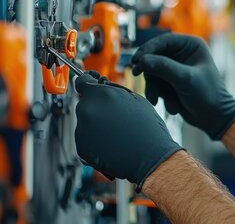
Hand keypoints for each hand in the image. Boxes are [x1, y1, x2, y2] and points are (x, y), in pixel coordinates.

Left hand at [74, 71, 182, 190]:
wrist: (149, 156)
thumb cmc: (147, 128)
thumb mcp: (135, 99)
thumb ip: (113, 92)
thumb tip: (102, 88)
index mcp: (101, 94)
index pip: (82, 82)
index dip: (88, 84)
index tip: (91, 87)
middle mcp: (87, 109)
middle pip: (86, 104)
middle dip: (97, 108)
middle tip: (115, 118)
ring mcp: (82, 129)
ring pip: (85, 122)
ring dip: (96, 125)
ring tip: (116, 133)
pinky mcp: (81, 146)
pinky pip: (85, 139)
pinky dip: (95, 141)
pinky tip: (112, 143)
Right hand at [130, 33, 234, 139]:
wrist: (214, 117)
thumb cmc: (208, 95)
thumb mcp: (186, 80)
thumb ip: (164, 68)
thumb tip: (142, 60)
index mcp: (192, 45)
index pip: (163, 41)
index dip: (148, 49)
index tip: (137, 60)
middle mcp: (183, 53)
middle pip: (154, 56)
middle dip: (150, 72)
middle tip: (137, 75)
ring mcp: (176, 67)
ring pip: (153, 72)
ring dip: (155, 88)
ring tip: (158, 100)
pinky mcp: (171, 81)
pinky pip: (156, 84)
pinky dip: (159, 95)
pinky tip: (172, 107)